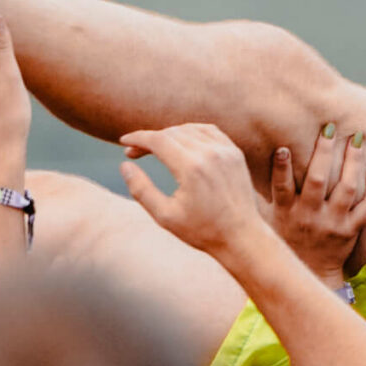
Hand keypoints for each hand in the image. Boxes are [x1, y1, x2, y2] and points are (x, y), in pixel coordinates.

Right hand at [120, 123, 271, 261]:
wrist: (242, 237)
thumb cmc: (202, 230)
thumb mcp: (165, 216)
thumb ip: (141, 189)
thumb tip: (125, 166)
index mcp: (191, 168)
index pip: (157, 140)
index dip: (137, 138)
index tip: (124, 141)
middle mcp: (210, 153)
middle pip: (171, 132)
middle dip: (149, 138)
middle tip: (134, 152)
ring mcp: (226, 151)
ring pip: (189, 128)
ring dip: (169, 134)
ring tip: (156, 148)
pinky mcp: (235, 153)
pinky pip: (210, 131)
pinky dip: (191, 131)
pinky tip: (181, 142)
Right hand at [270, 126, 365, 285]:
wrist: (312, 274)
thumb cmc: (287, 239)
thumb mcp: (268, 219)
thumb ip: (261, 194)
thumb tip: (241, 166)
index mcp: (286, 211)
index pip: (281, 186)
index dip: (282, 167)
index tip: (284, 148)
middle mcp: (308, 215)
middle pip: (317, 180)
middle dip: (323, 152)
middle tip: (330, 128)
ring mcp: (332, 223)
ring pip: (346, 188)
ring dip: (352, 162)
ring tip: (356, 139)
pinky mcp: (351, 231)